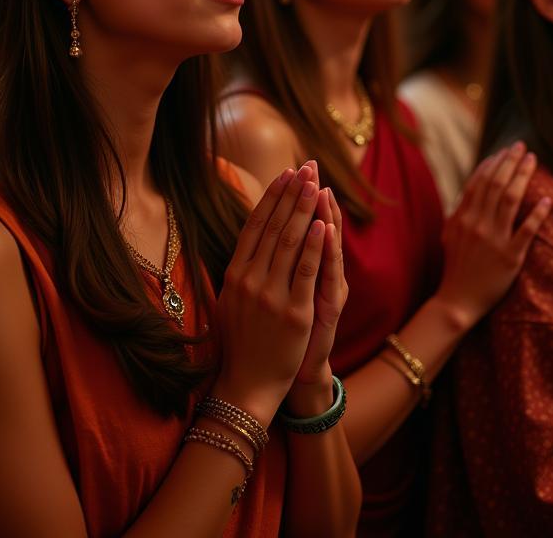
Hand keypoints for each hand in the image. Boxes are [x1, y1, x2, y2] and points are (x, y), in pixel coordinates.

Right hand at [212, 162, 325, 423]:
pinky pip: (305, 272)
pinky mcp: (293, 313)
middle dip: (291, 194)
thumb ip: (241, 269)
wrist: (246, 386)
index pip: (255, 226)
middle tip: (305, 166)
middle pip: (274, 227)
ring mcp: (271, 296)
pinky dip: (314, 245)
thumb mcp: (230, 300)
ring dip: (303, 209)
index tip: (285, 173)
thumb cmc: (241, 342)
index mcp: (234, 274)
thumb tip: (249, 237)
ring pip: (290, 242)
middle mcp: (250, 280)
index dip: (271, 197)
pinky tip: (321, 223)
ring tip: (314, 183)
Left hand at [293, 186, 347, 388]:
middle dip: (311, 196)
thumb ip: (278, 262)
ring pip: (325, 245)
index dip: (301, 198)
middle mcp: (322, 275)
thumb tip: (263, 230)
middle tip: (310, 166)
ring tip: (318, 186)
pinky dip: (325, 250)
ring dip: (321, 213)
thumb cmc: (282, 336)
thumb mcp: (279, 294)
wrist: (289, 378)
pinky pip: (325, 274)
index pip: (306, 224)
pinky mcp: (327, 309)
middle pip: (318, 227)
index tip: (295, 169)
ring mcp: (327, 291)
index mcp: (309, 270)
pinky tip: (324, 228)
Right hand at [435, 142, 550, 329]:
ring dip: (522, 177)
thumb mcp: (449, 234)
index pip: (478, 182)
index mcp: (462, 217)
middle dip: (509, 162)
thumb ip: (459, 212)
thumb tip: (469, 191)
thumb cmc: (455, 268)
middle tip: (522, 146)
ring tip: (533, 161)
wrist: (457, 302)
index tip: (504, 151)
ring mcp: (493, 240)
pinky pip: (526, 231)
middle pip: (496, 184)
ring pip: (510, 200)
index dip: (492, 164)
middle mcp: (477, 224)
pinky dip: (536, 214)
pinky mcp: (509, 257)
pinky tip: (547, 201)